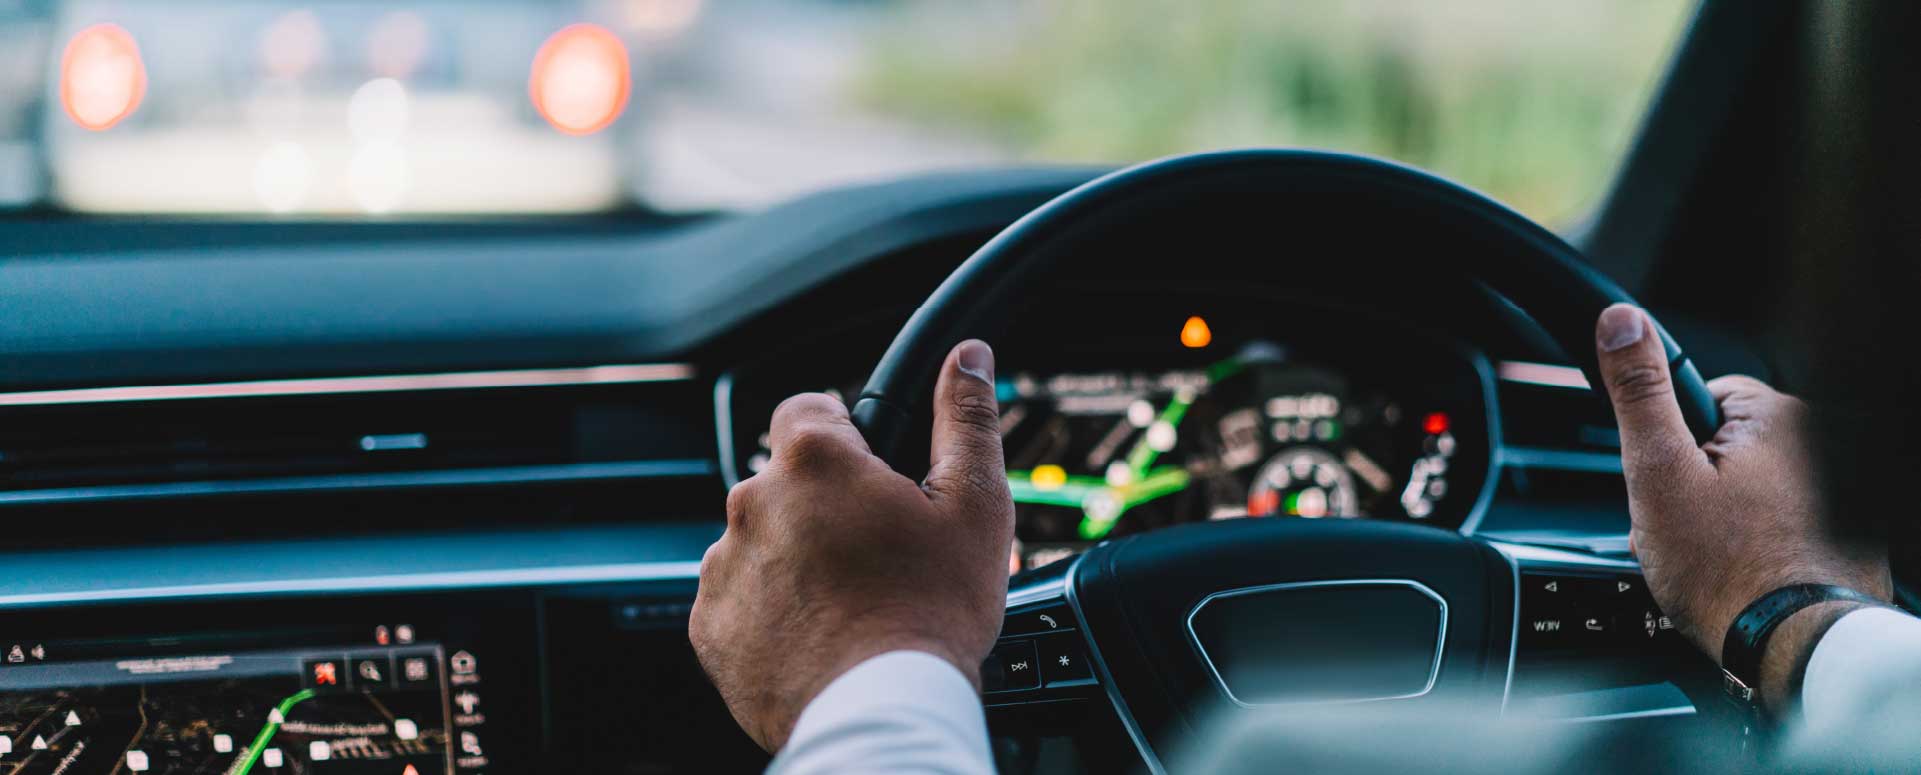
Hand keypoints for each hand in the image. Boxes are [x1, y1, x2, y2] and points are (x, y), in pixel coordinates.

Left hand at [690, 340, 1014, 750]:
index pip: (809, 408)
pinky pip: (739, 597)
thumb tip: (968, 358)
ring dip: (795, 556)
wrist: (880, 713)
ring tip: (850, 601)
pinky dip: (771, 608)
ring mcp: (722, 566)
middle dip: (826, 504)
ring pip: (761, 539)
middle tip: (879, 552)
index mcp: (812, 461)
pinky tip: (818, 632)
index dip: (847, 436)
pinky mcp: (710, 625)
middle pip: (787, 480)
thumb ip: (966, 419)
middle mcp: (751, 503)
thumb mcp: (974, 505)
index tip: (874, 474)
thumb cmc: (929, 613)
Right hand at [1594, 304, 1889, 707]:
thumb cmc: (1728, 574)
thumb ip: (1639, 393)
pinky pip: (1792, 519)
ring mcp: (1848, 488)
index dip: (1672, 448)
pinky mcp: (1857, 529)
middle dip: (1703, 484)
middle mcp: (1827, 442)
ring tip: (1720, 559)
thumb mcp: (1658, 474)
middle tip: (1688, 531)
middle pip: (1733, 446)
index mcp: (1778, 416)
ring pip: (1761, 486)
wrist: (1793, 648)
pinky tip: (1752, 571)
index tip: (1670, 487)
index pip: (1702, 400)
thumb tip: (1621, 322)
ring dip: (1736, 515)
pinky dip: (1770, 540)